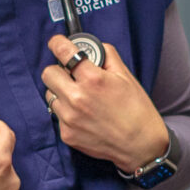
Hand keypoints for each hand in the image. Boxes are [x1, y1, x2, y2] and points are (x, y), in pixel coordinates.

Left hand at [40, 36, 169, 172]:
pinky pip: (57, 115)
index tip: (56, 43)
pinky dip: (66, 112)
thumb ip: (107, 56)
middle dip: (58, 70)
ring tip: (79, 98)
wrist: (141, 145)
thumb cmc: (137, 110)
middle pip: (48, 73)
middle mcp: (77, 98)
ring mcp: (69, 118)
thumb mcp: (126, 76)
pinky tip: (83, 115)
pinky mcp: (67, 134)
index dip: (57, 43)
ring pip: (50, 95)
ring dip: (60, 92)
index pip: (63, 52)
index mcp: (93, 80)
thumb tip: (91, 48)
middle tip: (70, 75)